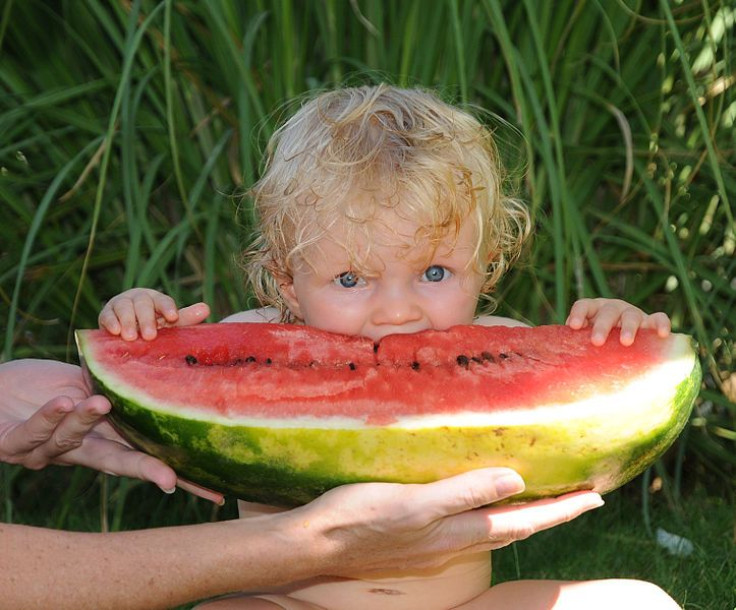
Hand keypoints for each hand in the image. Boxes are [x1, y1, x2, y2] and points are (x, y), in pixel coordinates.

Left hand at [0, 359, 223, 503]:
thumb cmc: (47, 384)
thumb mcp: (92, 381)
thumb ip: (128, 378)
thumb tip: (179, 349)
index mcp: (103, 437)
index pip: (147, 457)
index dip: (180, 474)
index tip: (215, 491)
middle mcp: (78, 451)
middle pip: (117, 464)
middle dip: (144, 472)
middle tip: (170, 479)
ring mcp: (43, 452)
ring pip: (70, 443)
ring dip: (85, 423)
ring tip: (100, 402)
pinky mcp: (10, 444)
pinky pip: (32, 434)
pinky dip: (48, 418)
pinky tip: (62, 402)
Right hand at [99, 288, 209, 340]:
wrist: (126, 330)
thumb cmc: (154, 325)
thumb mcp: (170, 323)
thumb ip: (186, 318)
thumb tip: (207, 308)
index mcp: (157, 299)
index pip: (163, 300)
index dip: (168, 307)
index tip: (172, 318)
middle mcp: (139, 298)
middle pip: (143, 304)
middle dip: (147, 319)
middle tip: (150, 335)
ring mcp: (121, 304)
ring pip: (124, 307)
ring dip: (127, 322)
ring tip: (131, 337)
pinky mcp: (105, 313)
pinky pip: (106, 315)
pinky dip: (110, 322)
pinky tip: (114, 332)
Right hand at [286, 468, 603, 573]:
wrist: (317, 544)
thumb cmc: (361, 518)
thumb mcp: (414, 503)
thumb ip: (463, 493)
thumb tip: (515, 481)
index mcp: (456, 533)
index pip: (522, 521)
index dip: (560, 510)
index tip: (595, 498)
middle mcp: (453, 543)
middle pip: (514, 527)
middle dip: (551, 513)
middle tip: (582, 496)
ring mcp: (435, 543)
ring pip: (492, 528)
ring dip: (523, 513)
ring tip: (544, 497)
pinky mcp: (418, 536)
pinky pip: (468, 526)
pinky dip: (490, 513)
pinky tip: (482, 501)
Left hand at [566, 298, 670, 345]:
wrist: (625, 348)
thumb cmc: (597, 347)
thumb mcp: (584, 344)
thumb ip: (571, 346)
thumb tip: (543, 356)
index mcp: (593, 311)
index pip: (584, 305)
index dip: (578, 313)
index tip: (573, 326)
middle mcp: (613, 309)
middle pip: (607, 312)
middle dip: (602, 326)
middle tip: (597, 342)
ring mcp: (633, 314)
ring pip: (631, 315)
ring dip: (628, 327)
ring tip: (625, 342)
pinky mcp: (651, 322)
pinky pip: (659, 318)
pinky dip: (661, 323)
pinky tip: (662, 334)